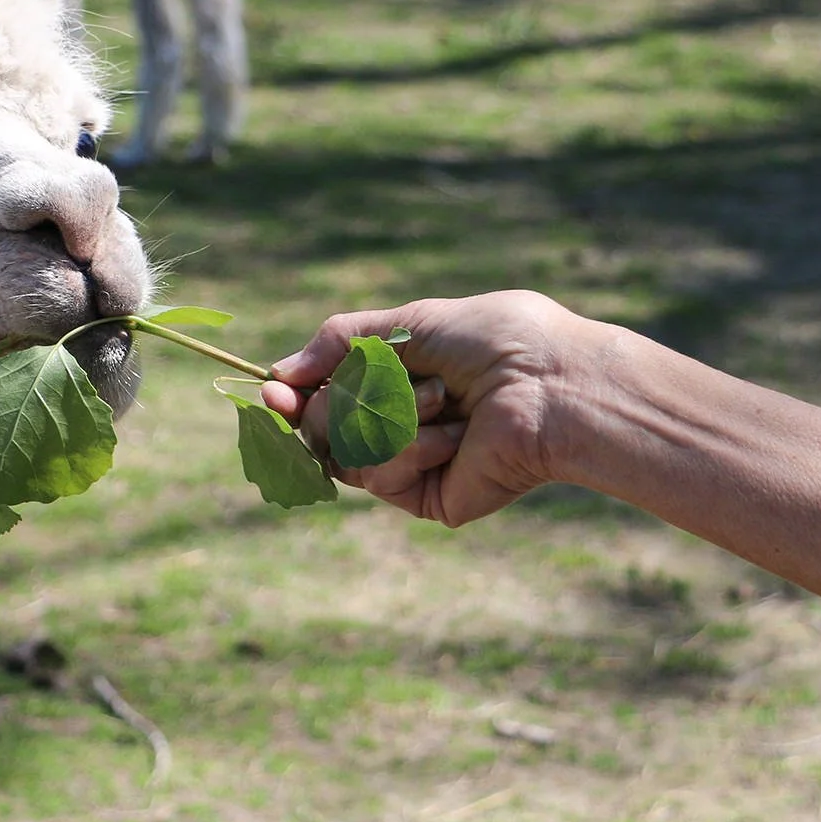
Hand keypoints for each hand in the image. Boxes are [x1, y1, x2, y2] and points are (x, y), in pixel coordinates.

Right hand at [260, 291, 612, 525]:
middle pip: (320, 427)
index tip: (270, 391)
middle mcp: (399, 424)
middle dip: (343, 401)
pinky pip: (378, 476)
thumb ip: (338, 342)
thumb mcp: (408, 324)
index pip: (321, 396)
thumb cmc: (494, 341)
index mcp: (396, 380)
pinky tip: (452, 436)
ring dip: (386, 417)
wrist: (550, 383)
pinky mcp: (426, 497)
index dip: (291, 397)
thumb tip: (276, 375)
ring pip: (342, 452)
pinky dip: (408, 447)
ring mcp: (411, 463)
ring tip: (443, 400)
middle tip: (379, 385)